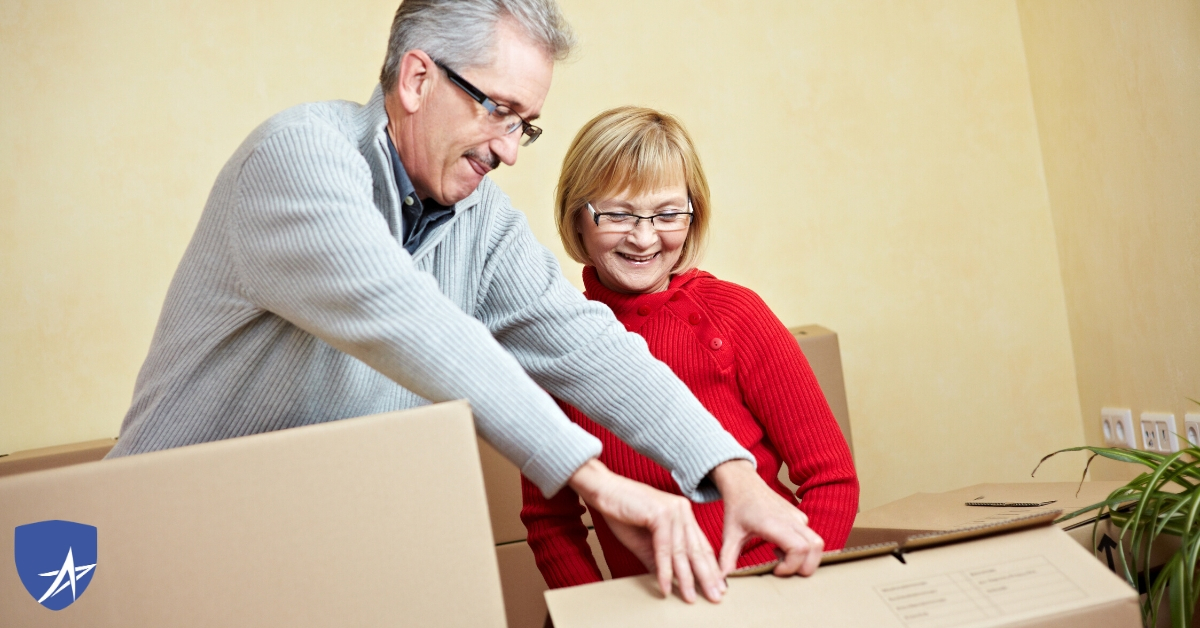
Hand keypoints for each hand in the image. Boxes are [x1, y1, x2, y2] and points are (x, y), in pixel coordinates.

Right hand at [567, 459, 725, 602]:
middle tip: (714, 597)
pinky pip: (664, 548)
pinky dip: (664, 569)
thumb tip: (669, 581)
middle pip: (696, 549)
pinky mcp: (660, 514)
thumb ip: (658, 560)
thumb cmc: (621, 513)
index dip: (709, 568)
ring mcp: (673, 510)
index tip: (716, 587)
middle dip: (706, 576)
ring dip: (686, 578)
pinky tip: (665, 586)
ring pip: (682, 551)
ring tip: (690, 598)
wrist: (603, 490)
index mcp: (682, 514)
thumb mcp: (643, 542)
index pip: (700, 545)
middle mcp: (682, 510)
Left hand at [711, 459, 823, 576]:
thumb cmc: (737, 509)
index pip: (798, 548)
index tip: (775, 571)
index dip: (791, 566)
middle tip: (782, 569)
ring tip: (781, 557)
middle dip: (804, 567)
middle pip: (815, 548)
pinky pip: (812, 538)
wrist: (744, 485)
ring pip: (817, 543)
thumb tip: (722, 579)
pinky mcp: (800, 517)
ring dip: (805, 558)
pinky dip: (803, 550)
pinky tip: (780, 548)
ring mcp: (798, 517)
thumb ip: (726, 558)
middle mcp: (790, 519)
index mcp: (774, 523)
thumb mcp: (729, 534)